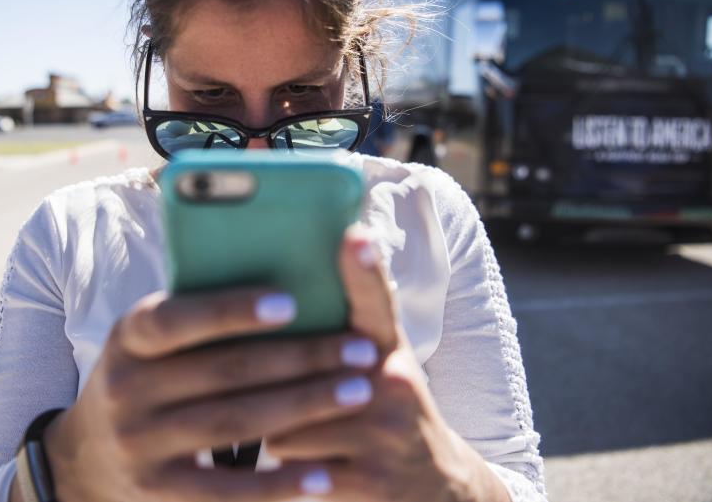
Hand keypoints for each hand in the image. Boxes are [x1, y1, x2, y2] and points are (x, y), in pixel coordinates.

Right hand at [39, 284, 381, 501]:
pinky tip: (323, 474)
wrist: (87, 457)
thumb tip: (278, 267)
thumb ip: (195, 313)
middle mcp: (126, 388)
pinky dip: (279, 483)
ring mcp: (140, 444)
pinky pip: (227, 490)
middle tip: (360, 349)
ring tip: (358, 392)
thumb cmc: (145, 377)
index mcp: (128, 337)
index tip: (291, 302)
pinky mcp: (158, 491)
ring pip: (235, 423)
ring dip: (304, 407)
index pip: (176, 318)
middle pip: (225, 371)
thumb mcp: (148, 340)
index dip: (231, 310)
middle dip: (301, 359)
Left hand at [263, 226, 510, 501]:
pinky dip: (291, 477)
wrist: (442, 490)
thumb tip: (312, 268)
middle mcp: (395, 385)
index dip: (364, 269)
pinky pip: (296, 472)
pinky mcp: (372, 482)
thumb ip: (349, 330)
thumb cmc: (390, 415)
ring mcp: (386, 435)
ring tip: (301, 441)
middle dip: (276, 391)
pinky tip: (307, 477)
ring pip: (286, 428)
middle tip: (270, 394)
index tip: (356, 235)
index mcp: (391, 351)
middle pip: (300, 376)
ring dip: (280, 439)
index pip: (376, 303)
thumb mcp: (382, 366)